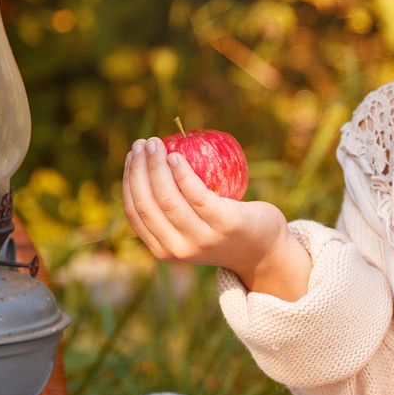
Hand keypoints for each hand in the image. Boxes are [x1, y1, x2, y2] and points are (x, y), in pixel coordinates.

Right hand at [123, 136, 311, 299]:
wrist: (264, 251)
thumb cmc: (222, 233)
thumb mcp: (190, 230)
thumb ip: (169, 214)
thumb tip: (147, 168)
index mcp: (163, 249)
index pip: (135, 212)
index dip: (129, 181)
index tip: (133, 156)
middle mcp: (178, 248)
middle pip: (146, 203)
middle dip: (138, 169)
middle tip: (143, 143)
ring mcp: (202, 238)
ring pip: (167, 199)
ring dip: (156, 166)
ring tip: (156, 143)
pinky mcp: (225, 223)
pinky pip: (197, 195)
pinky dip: (182, 173)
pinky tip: (176, 156)